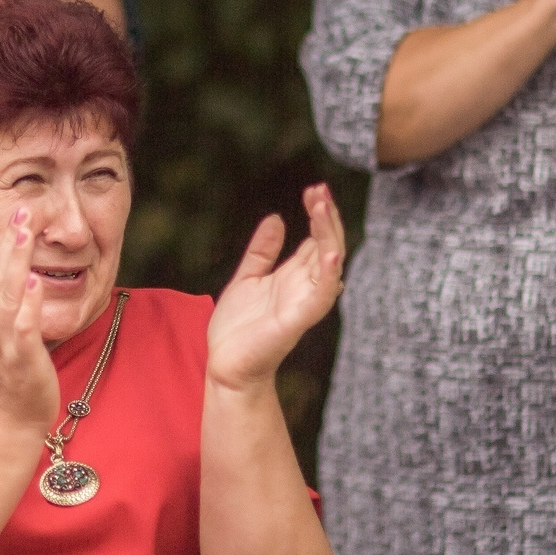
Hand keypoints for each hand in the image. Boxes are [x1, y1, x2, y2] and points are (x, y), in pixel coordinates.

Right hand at [0, 206, 59, 434]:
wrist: (7, 424)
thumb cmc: (11, 382)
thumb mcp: (1, 340)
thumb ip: (7, 311)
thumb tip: (19, 279)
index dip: (3, 245)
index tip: (16, 216)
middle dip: (8, 243)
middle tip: (21, 210)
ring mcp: (3, 344)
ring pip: (6, 297)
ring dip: (14, 263)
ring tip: (24, 234)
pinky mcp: (21, 361)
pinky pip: (22, 329)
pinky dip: (27, 305)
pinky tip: (34, 283)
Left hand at [206, 184, 346, 391]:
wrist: (226, 366)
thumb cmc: (238, 328)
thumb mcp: (248, 277)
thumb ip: (263, 251)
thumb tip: (277, 219)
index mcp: (294, 276)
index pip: (317, 238)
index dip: (318, 213)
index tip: (314, 189)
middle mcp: (305, 286)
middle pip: (328, 245)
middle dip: (326, 217)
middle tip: (320, 189)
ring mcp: (304, 302)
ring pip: (329, 263)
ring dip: (329, 234)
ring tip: (322, 206)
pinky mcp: (297, 320)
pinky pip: (321, 296)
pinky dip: (329, 275)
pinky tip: (329, 253)